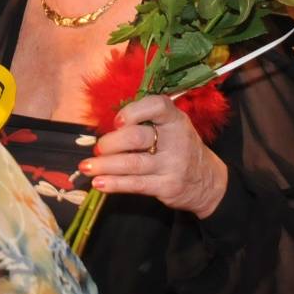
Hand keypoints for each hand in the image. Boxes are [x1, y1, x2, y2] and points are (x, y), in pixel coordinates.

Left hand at [79, 94, 227, 218]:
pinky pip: (136, 185)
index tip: (117, 121)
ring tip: (86, 166)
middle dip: (111, 143)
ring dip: (105, 165)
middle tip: (99, 147)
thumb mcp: (172, 127)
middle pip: (137, 137)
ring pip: (132, 164)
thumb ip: (146, 121)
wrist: (207, 180)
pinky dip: (114, 184)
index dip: (133, 111)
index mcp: (176, 119)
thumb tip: (107, 126)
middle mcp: (177, 140)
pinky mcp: (168, 186)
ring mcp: (173, 165)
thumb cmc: (179, 147)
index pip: (157, 106)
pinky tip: (99, 183)